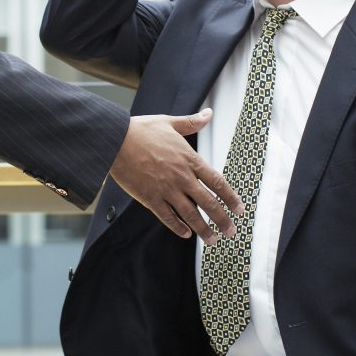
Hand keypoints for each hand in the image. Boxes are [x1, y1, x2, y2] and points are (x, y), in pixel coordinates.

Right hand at [108, 109, 244, 244]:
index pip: (217, 182)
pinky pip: (167, 217)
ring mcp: (166, 189)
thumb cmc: (141, 130)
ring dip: (204, 230)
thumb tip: (209, 114)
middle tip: (231, 231)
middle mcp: (182, 177)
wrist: (115, 140)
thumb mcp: (169, 122)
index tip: (239, 209)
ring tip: (213, 240)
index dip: (231, 198)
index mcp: (189, 159)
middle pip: (209, 203)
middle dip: (222, 220)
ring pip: (191, 215)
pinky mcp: (150, 198)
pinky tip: (185, 234)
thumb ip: (191, 122)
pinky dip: (178, 227)